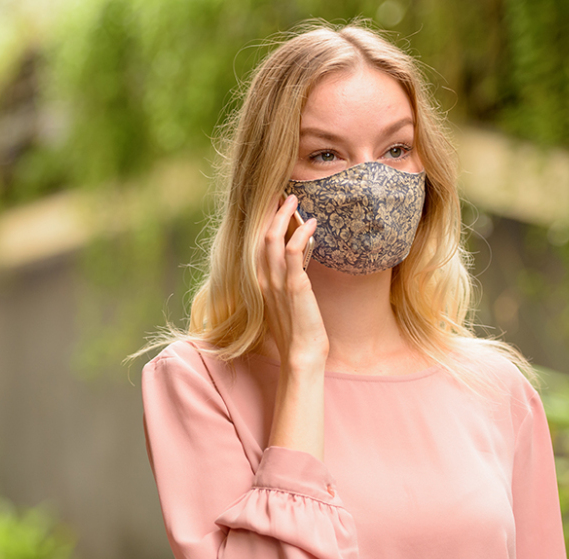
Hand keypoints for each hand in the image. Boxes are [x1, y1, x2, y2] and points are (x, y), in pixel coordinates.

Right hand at [257, 195, 327, 369]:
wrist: (300, 354)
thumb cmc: (297, 331)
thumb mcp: (286, 302)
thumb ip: (286, 281)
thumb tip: (297, 261)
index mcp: (259, 283)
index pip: (257, 245)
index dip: (264, 223)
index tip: (273, 206)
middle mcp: (263, 279)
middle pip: (261, 236)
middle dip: (270, 212)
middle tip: (282, 194)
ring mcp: (276, 282)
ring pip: (273, 239)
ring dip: (284, 216)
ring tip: (294, 200)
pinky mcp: (293, 286)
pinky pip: (294, 252)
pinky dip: (301, 233)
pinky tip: (311, 223)